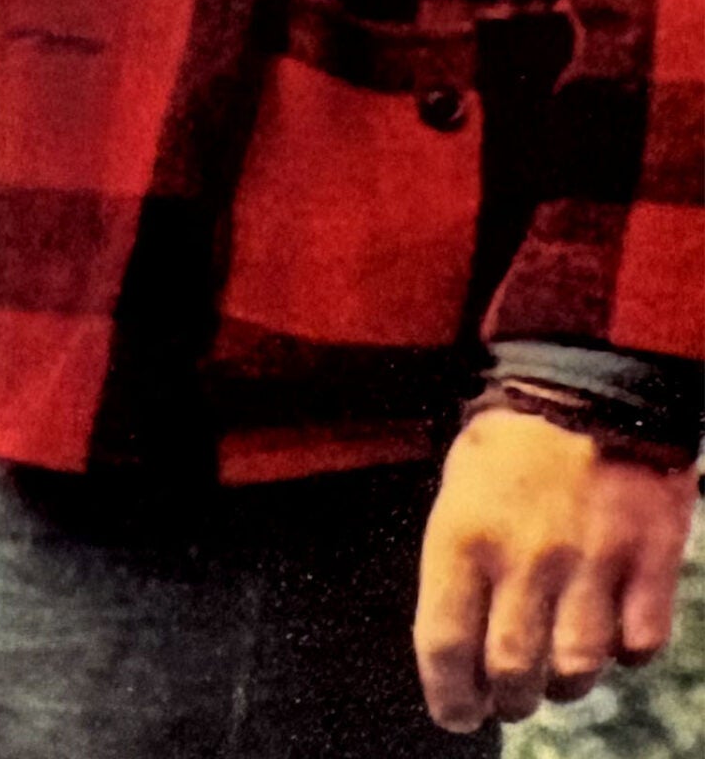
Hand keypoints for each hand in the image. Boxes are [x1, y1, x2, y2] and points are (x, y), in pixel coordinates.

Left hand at [413, 406, 696, 731]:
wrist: (585, 382)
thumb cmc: (510, 443)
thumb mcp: (459, 493)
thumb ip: (460, 570)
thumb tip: (462, 653)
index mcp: (464, 536)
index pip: (445, 646)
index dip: (449, 696)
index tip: (456, 713)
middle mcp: (525, 557)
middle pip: (513, 673)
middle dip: (508, 699)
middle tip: (509, 696)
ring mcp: (591, 562)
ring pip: (577, 671)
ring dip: (565, 682)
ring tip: (558, 666)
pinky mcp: (649, 561)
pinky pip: (639, 646)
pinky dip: (625, 652)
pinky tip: (611, 627)